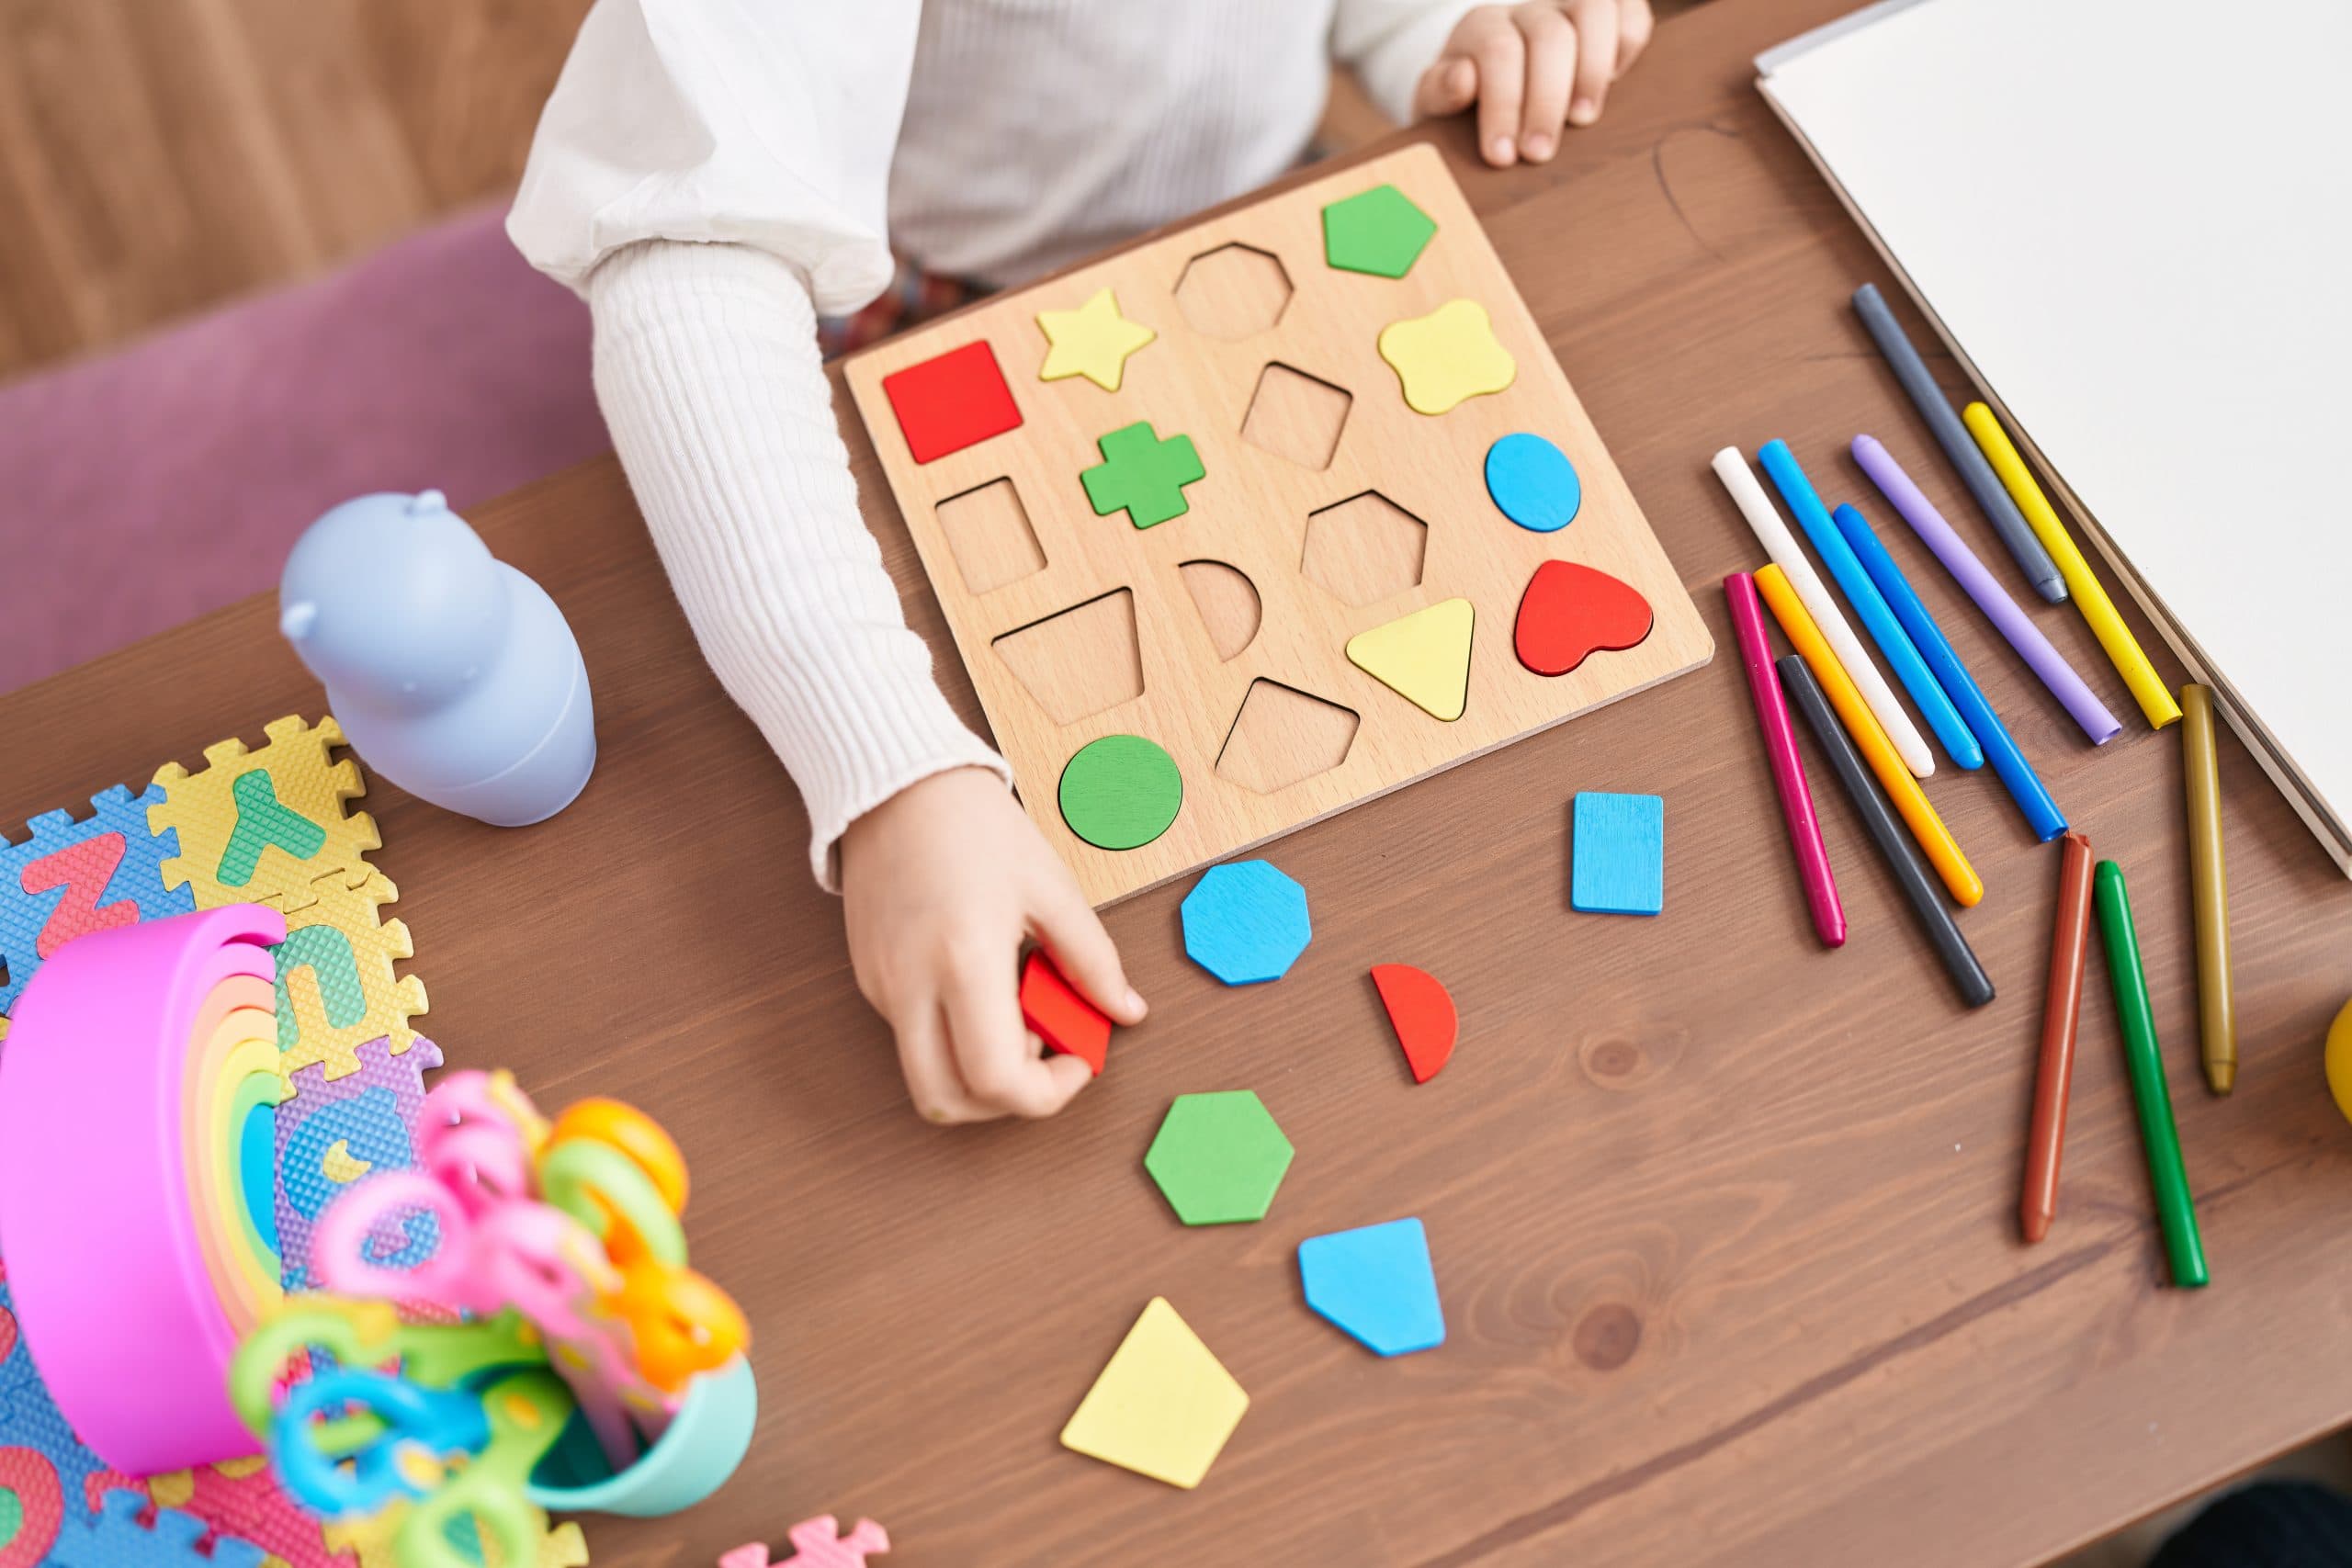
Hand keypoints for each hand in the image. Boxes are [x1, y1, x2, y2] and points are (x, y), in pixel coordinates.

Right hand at [840, 767, 1146, 1123]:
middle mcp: (910, 986)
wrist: (896, 783)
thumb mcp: (1052, 889)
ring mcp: (880, 987)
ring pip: (926, 1076)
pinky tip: (984, 984)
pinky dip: (956, 1036)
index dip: (1047, 1092)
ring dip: (978, 1070)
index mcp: (964, 961)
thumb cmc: (975, 825)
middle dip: (1005, 1101)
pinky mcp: (868, 979)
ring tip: (1016, 1007)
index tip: (1079, 1060)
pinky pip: (912, 1038)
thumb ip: (1093, 961)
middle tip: (1046, 1052)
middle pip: (947, 1103)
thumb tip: (1126, 1011)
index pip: (997, 1081)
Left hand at [1412, 0, 1655, 165]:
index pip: (1498, 52)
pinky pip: (1631, 14)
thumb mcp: (1438, 99)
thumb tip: (1463, 78)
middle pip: (1549, 37)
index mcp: (1483, 26)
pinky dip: (1628, 45)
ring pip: (1593, 10)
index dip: (1503, 105)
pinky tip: (1613, 84)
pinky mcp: (1610, 10)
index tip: (1502, 157)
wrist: (1492, 76)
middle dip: (1546, 101)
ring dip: (1593, 70)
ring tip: (1583, 120)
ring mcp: (1570, 5)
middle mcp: (1528, 8)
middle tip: (1539, 153)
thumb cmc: (1469, 97)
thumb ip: (1439, 91)